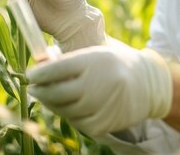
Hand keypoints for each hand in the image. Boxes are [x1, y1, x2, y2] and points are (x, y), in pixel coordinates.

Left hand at [27, 44, 172, 134]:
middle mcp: (95, 84)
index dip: (37, 74)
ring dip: (53, 104)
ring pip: (62, 109)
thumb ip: (68, 59)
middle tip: (34, 88)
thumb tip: (38, 65)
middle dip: (40, 90)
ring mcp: (99, 106)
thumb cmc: (114, 64)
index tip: (30, 75)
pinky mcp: (102, 125)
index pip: (54, 70)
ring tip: (51, 96)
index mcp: (93, 60)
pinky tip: (71, 106)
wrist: (148, 84)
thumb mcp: (95, 53)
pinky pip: (76, 121)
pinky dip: (70, 114)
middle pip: (54, 93)